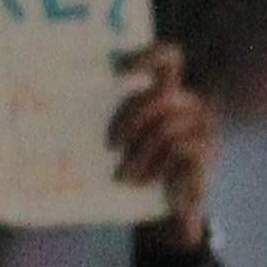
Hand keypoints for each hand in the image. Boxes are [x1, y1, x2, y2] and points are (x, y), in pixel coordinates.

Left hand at [109, 43, 215, 249]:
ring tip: (124, 176)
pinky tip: (144, 181)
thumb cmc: (144, 169)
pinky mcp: (206, 149)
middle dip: (130, 118)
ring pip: (163, 128)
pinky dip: (156, 166)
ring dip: (139, 155)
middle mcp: (190, 103)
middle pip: (158, 96)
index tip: (117, 70)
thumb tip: (60, 102)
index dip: (147, 55)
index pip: (168, 58)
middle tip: (111, 146)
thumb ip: (115, 120)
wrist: (172, 210)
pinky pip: (176, 148)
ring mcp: (202, 125)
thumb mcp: (129, 142)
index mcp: (171, 93)